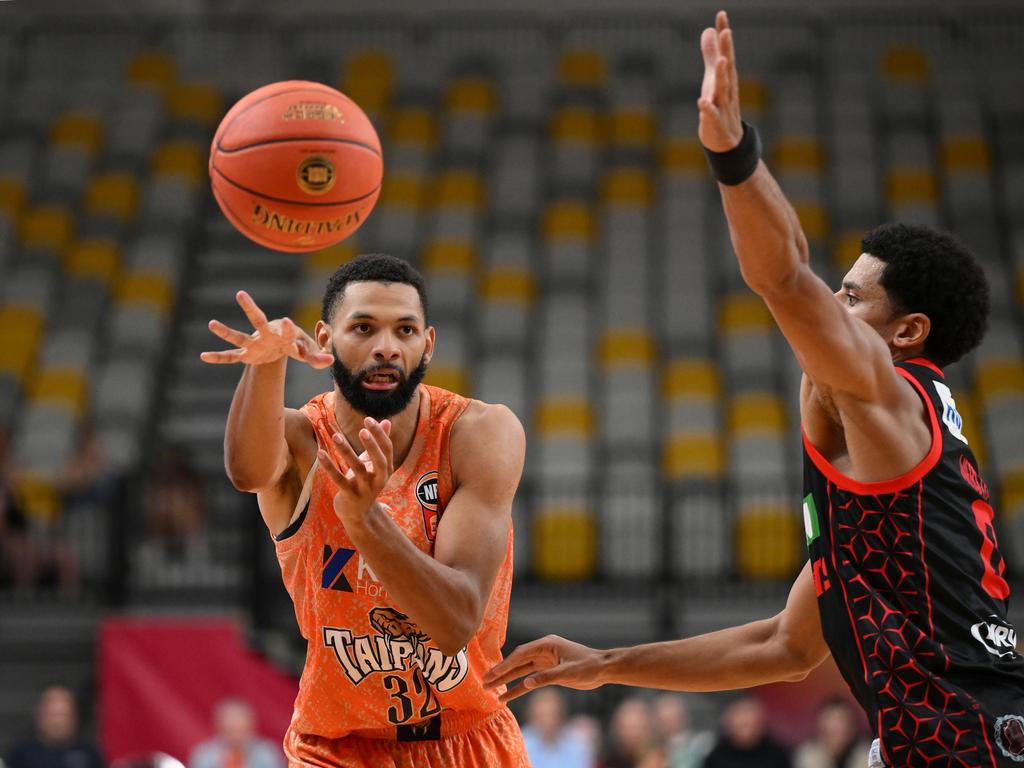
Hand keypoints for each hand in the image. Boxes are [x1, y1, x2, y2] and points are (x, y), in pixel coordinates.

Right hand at [200, 290, 333, 367]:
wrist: (281, 347)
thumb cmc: (297, 345)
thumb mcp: (310, 352)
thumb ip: (319, 357)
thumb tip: (331, 360)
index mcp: (285, 332)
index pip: (288, 330)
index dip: (288, 329)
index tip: (287, 321)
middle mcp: (267, 335)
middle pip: (258, 320)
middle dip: (250, 309)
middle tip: (240, 295)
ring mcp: (254, 344)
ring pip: (238, 337)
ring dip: (226, 332)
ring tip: (212, 324)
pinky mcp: (246, 355)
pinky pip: (230, 357)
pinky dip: (218, 357)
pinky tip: (203, 357)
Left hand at [317, 418, 394, 522]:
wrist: (358, 514)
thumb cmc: (366, 482)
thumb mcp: (375, 464)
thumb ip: (380, 443)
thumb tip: (386, 420)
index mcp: (386, 470)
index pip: (387, 449)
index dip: (379, 434)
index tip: (368, 420)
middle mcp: (379, 479)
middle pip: (379, 461)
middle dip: (372, 445)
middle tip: (362, 430)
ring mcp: (364, 488)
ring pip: (357, 468)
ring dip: (346, 451)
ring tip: (336, 436)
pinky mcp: (349, 495)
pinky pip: (338, 479)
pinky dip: (329, 466)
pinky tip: (320, 453)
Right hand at [482, 635, 605, 702]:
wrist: (603, 669)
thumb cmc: (589, 666)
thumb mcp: (569, 672)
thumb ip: (547, 677)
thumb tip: (526, 684)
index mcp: (546, 644)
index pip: (521, 654)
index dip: (506, 664)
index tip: (493, 674)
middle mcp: (542, 651)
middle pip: (517, 662)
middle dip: (500, 672)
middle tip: (484, 682)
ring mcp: (544, 661)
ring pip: (520, 672)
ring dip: (506, 681)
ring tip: (489, 689)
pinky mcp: (547, 672)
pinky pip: (529, 680)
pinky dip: (518, 689)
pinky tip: (506, 698)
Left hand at [698, 10, 743, 151]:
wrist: (726, 141)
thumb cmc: (719, 106)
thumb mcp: (712, 78)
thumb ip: (710, 54)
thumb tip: (708, 30)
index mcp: (726, 77)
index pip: (726, 52)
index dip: (724, 34)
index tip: (721, 14)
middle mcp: (727, 89)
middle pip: (728, 67)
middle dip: (727, 50)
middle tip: (726, 31)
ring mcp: (723, 106)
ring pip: (723, 90)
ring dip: (722, 76)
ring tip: (721, 61)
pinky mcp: (715, 123)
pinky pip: (712, 115)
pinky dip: (708, 109)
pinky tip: (702, 101)